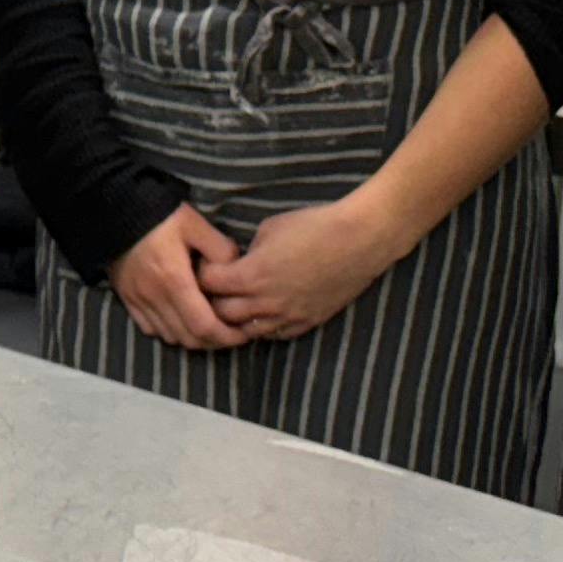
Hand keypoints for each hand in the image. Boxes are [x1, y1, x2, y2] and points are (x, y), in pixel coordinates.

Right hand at [109, 206, 244, 350]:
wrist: (115, 208)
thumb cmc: (159, 215)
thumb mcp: (195, 224)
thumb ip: (220, 249)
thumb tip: (237, 271)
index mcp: (174, 280)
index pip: (204, 326)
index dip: (227, 336)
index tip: (243, 334)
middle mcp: (154, 297)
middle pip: (188, 338)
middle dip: (214, 341)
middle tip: (231, 332)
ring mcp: (137, 300)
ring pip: (170, 337)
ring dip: (192, 338)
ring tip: (208, 326)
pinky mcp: (126, 298)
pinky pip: (149, 328)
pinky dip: (168, 331)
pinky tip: (179, 319)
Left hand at [200, 197, 412, 340]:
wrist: (360, 241)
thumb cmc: (314, 226)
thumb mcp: (269, 229)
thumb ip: (248, 251)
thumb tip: (238, 262)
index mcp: (252, 274)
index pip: (207, 284)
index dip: (202, 273)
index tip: (205, 265)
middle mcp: (266, 302)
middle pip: (220, 313)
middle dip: (212, 300)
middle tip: (215, 288)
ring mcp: (287, 316)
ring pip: (245, 331)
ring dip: (235, 319)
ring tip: (235, 304)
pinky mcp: (306, 323)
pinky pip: (273, 335)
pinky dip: (262, 327)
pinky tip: (262, 312)